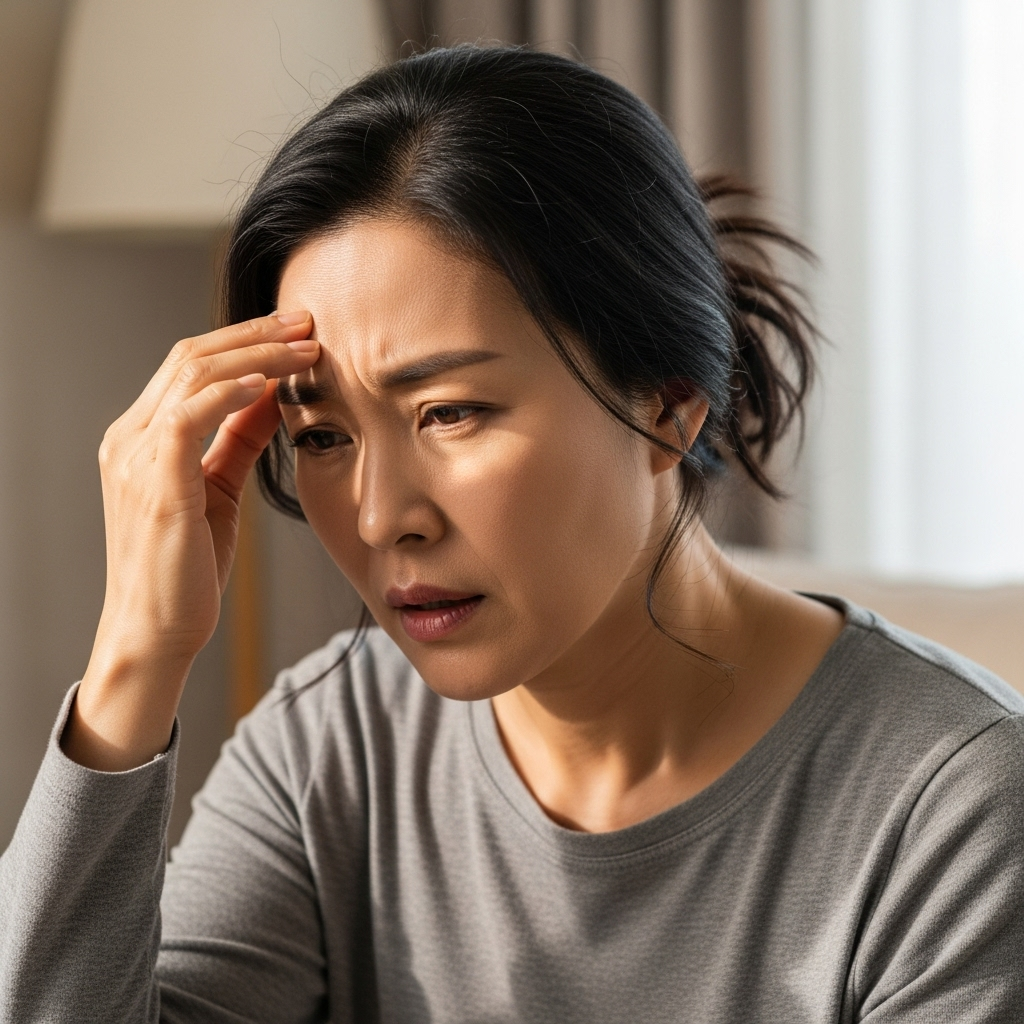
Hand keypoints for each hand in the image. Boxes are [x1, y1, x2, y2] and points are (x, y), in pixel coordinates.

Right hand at [62, 312, 318, 769]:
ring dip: (256, 354)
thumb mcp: (219, 488)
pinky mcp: (154, 479)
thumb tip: (275, 393)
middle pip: (192, 356)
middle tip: (307, 322)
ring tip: (305, 347)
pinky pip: (192, 413)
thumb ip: (239, 438)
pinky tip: (271, 383)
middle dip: (255, 333)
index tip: (295, 330)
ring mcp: (135, 455)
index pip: (192, 365)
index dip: (245, 340)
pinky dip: (232, 391)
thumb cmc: (188, 566)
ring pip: (194, 374)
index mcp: (142, 436)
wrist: (157, 629)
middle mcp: (130, 437)